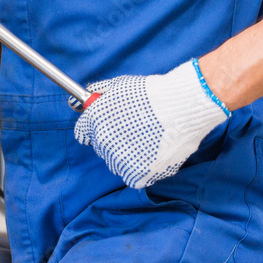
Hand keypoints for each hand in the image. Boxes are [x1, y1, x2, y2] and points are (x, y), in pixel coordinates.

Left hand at [74, 59, 230, 187]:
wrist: (180, 107)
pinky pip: (133, 178)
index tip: (106, 127)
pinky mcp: (139, 174)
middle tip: (134, 131)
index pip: (82, 133)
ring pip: (117, 164)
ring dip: (127, 157)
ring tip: (147, 142)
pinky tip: (151, 156)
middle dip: (113, 141)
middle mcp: (103, 142)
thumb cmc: (152, 93)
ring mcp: (120, 159)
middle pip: (101, 148)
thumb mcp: (119, 85)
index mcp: (94, 121)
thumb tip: (91, 94)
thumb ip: (101, 92)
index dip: (94, 129)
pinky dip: (140, 171)